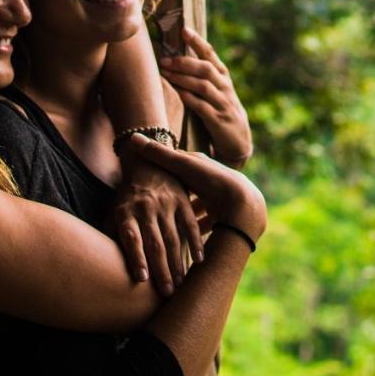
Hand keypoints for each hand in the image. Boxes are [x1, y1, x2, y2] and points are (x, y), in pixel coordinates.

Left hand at [110, 154, 202, 297]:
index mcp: (126, 212)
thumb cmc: (127, 197)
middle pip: (154, 243)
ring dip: (177, 262)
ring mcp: (165, 203)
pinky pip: (190, 224)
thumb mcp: (113, 211)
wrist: (147, 162)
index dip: (137, 258)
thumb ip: (111, 235)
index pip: (131, 238)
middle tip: (167, 293)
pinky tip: (200, 260)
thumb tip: (107, 264)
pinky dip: (195, 242)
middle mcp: (145, 208)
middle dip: (161, 269)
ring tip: (181, 284)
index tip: (142, 279)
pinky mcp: (182, 200)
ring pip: (173, 237)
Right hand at [126, 134, 266, 241]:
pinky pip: (207, 222)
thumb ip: (158, 154)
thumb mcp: (181, 165)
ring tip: (168, 225)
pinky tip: (186, 238)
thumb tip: (133, 137)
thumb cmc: (211, 180)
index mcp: (199, 165)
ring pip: (197, 206)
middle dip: (176, 194)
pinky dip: (198, 230)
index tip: (147, 175)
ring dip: (186, 215)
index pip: (178, 164)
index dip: (162, 169)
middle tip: (156, 205)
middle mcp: (210, 179)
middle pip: (187, 187)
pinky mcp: (221, 215)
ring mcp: (217, 198)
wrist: (241, 202)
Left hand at [159, 27, 253, 167]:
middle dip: (184, 62)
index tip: (184, 30)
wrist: (238, 143)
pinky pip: (202, 107)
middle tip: (165, 59)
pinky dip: (189, 98)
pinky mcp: (218, 121)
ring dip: (183, 78)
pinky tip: (178, 92)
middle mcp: (225, 88)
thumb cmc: (221, 113)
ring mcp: (223, 104)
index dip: (198, 42)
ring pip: (203, 86)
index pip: (211, 55)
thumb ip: (203, 77)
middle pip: (206, 69)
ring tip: (165, 73)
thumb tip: (179, 59)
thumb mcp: (217, 92)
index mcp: (224, 78)